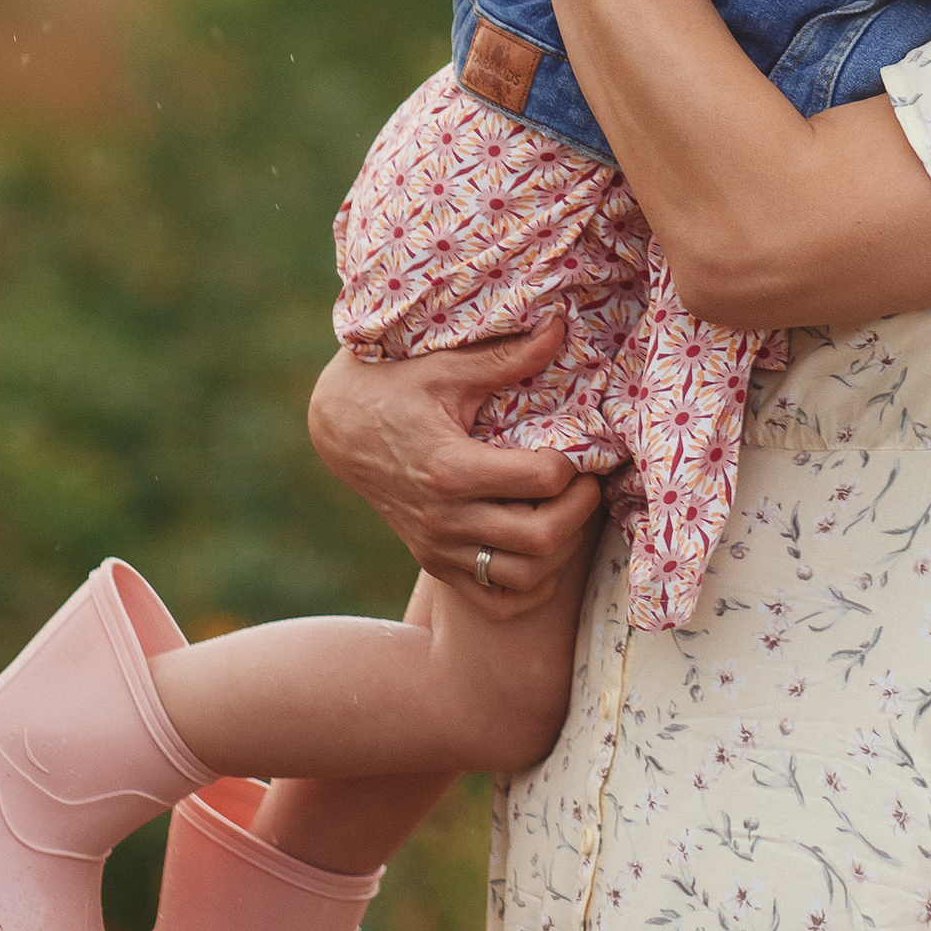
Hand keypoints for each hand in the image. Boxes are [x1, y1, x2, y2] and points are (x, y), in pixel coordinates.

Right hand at [308, 321, 603, 620]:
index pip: (540, 480)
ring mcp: (439, 549)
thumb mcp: (447, 368)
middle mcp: (445, 519)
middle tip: (589, 481)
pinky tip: (543, 550)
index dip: (572, 464)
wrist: (342, 429)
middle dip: (580, 509)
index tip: (578, 447)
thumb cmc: (397, 389)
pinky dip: (530, 586)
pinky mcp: (436, 564)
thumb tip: (559, 328)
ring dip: (562, 549)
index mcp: (450, 468)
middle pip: (540, 539)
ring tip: (568, 512)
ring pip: (524, 578)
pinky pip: (496, 602)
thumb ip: (505, 357)